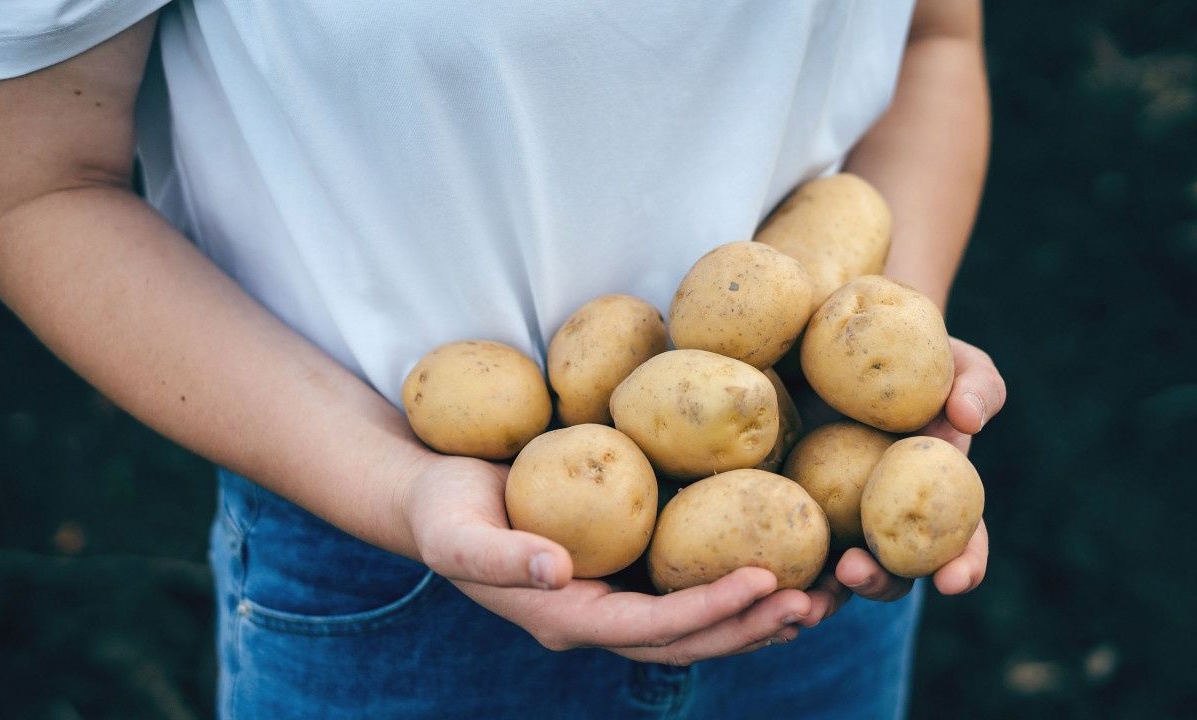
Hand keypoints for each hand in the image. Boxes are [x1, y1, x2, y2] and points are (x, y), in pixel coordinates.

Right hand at [401, 455, 814, 663]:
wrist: (435, 498)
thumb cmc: (443, 510)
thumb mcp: (456, 534)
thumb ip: (500, 556)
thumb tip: (558, 572)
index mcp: (565, 617)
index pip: (652, 628)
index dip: (710, 609)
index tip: (766, 580)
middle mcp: (596, 616)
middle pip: (687, 639)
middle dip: (750, 625)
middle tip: (811, 600)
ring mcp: (610, 596)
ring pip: (694, 623)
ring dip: (752, 616)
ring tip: (812, 595)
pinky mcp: (620, 566)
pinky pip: (682, 585)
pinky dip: (728, 583)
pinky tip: (770, 562)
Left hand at [798, 337, 1006, 617]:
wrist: (834, 329)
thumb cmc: (911, 350)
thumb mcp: (954, 360)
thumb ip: (975, 384)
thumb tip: (967, 420)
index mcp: (936, 494)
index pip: (962, 541)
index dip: (963, 565)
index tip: (953, 581)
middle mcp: (886, 517)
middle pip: (891, 572)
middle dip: (878, 584)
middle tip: (856, 570)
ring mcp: (835, 514)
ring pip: (832, 574)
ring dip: (823, 596)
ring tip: (804, 600)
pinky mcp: (786, 501)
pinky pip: (781, 541)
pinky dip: (776, 567)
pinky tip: (756, 578)